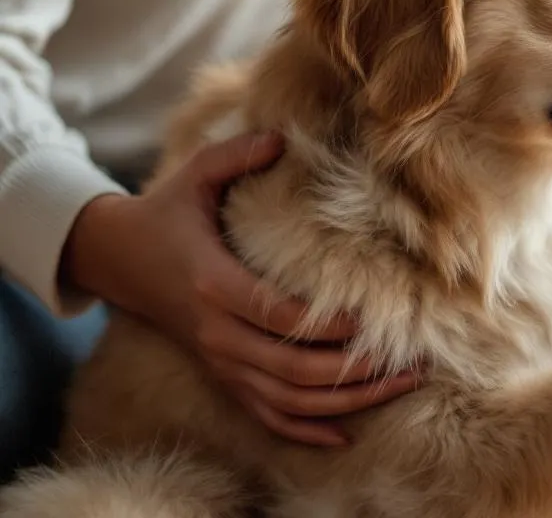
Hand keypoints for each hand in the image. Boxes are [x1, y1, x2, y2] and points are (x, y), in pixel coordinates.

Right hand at [62, 131, 419, 446]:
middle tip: (413, 358)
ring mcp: (220, 361)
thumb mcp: (195, 175)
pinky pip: (265, 415)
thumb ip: (238, 154)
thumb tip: (283, 137)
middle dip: (356, 370)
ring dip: (348, 401)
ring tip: (403, 384)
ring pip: (288, 399)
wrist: (118, 259)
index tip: (375, 318)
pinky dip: (306, 430)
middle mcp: (217, 332)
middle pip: (292, 368)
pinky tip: (347, 433)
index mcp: (213, 282)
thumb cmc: (168, 212)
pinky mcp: (224, 376)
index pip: (277, 315)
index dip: (327, 324)